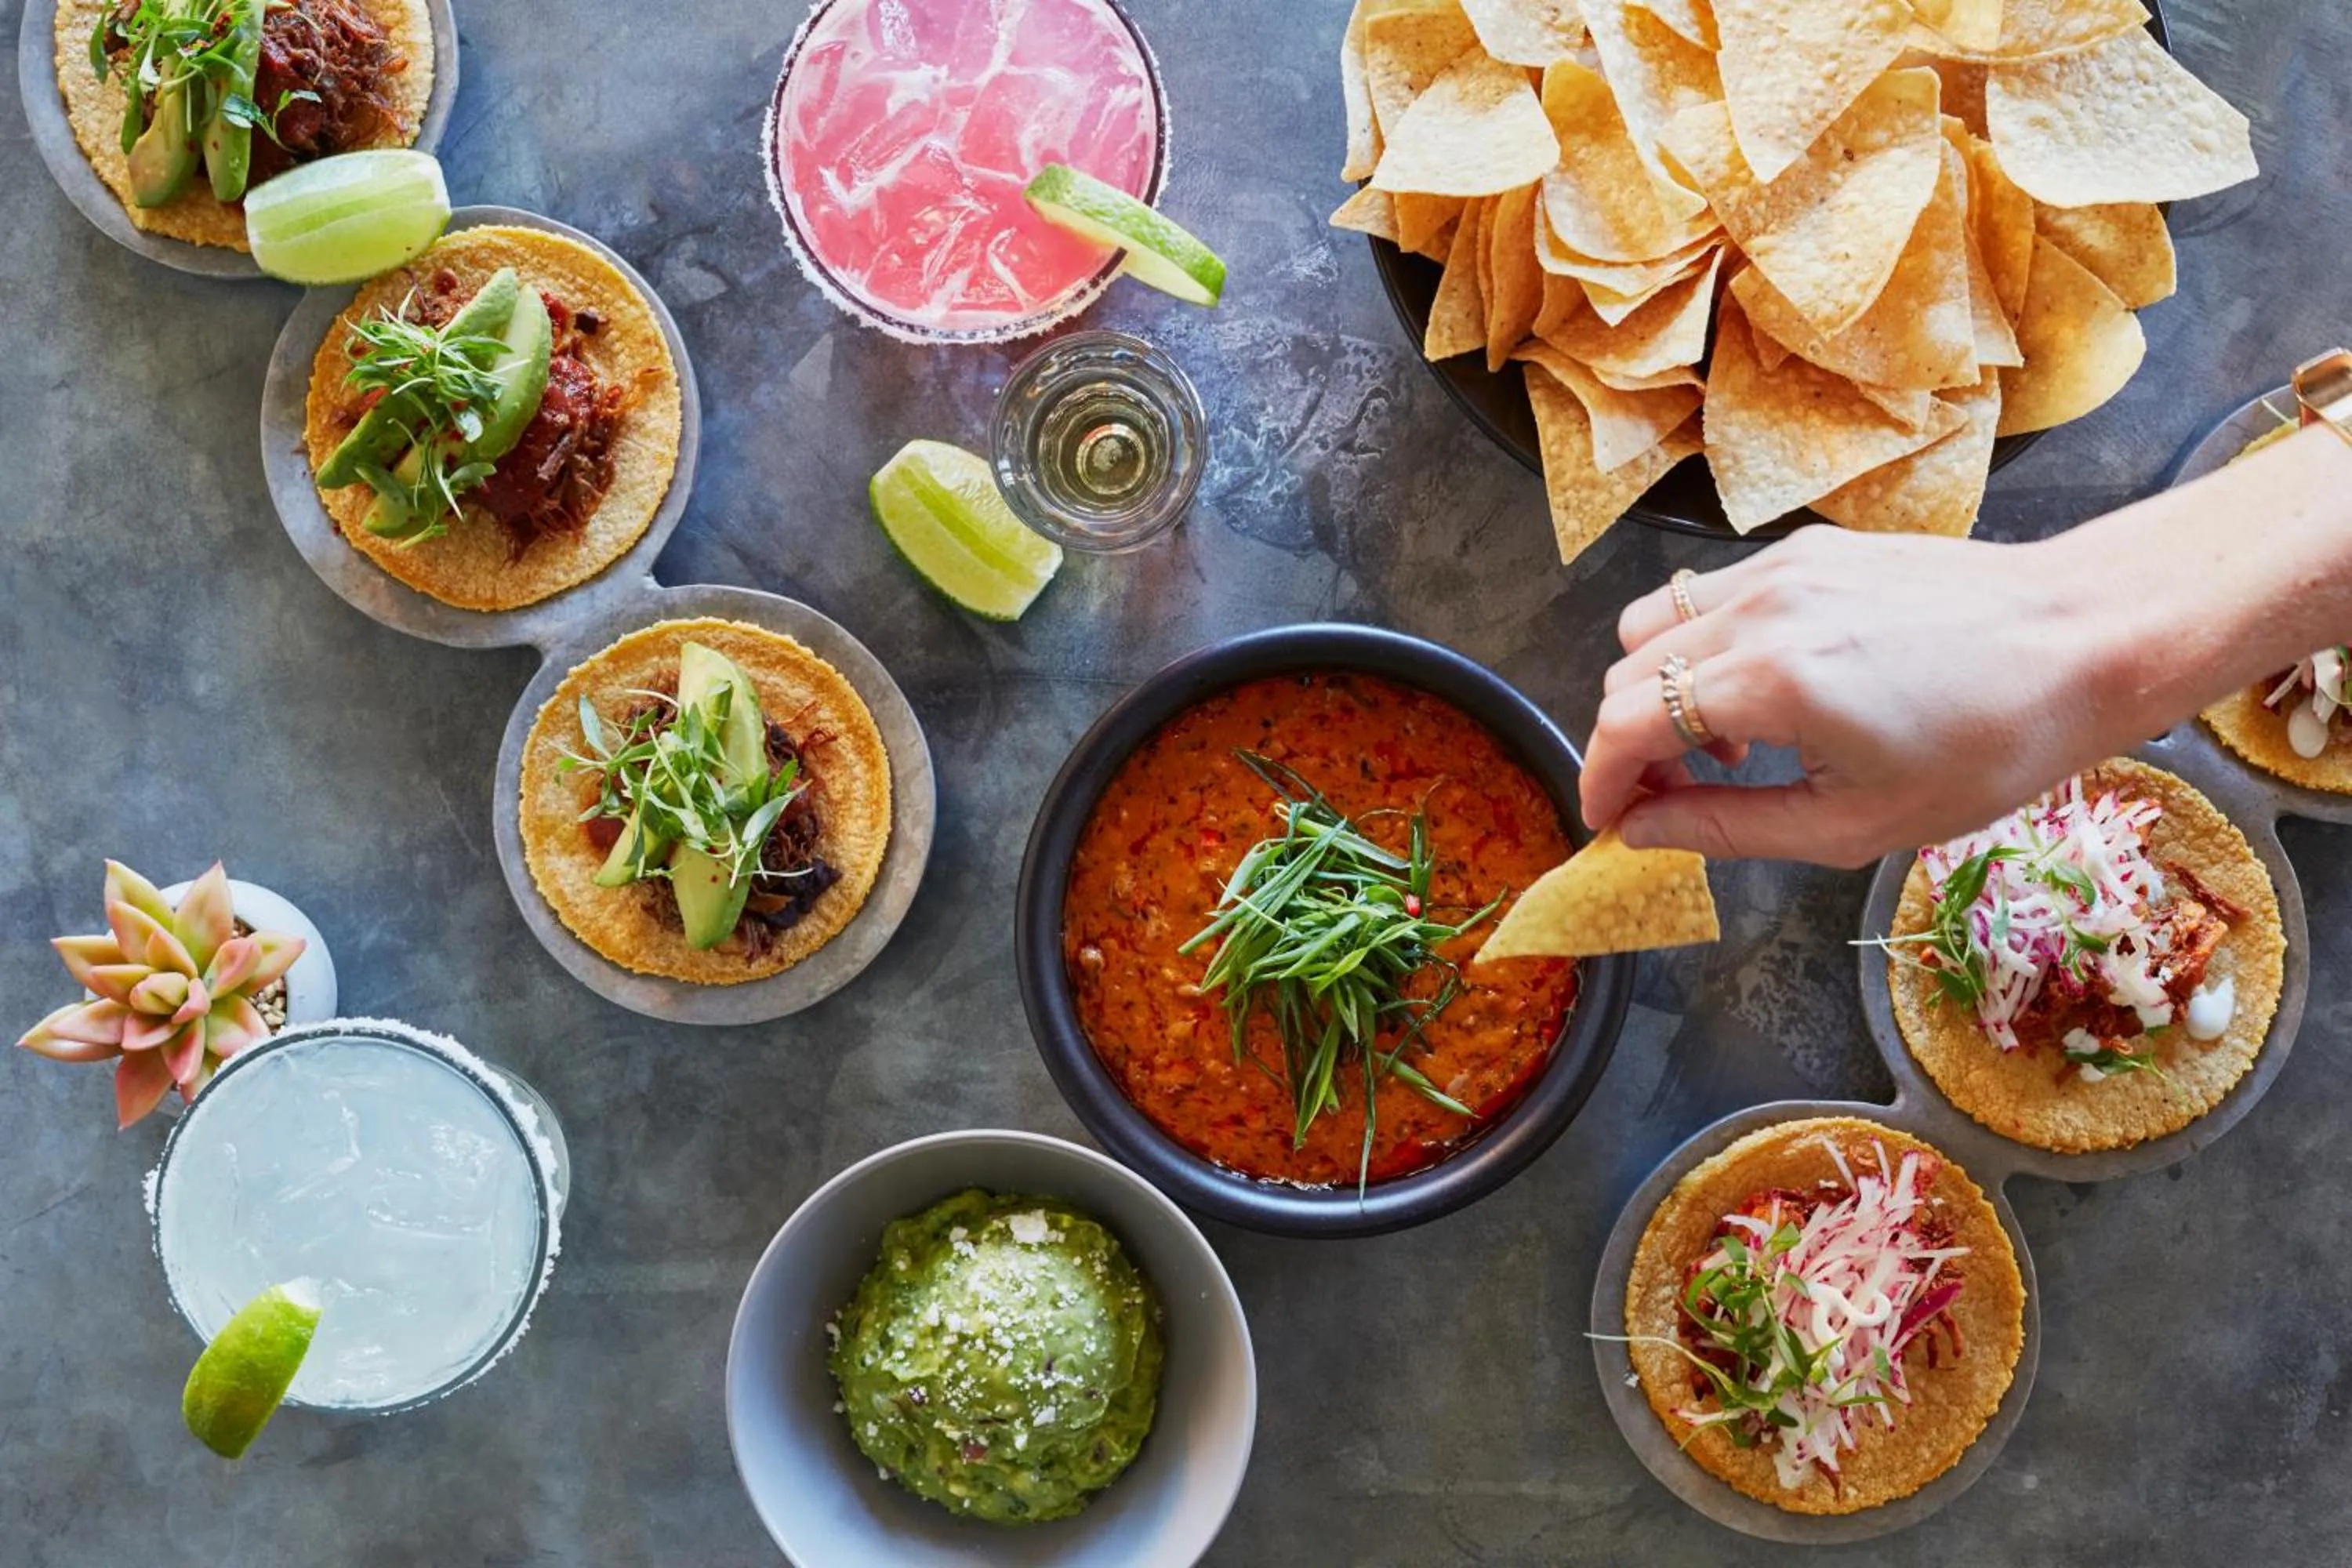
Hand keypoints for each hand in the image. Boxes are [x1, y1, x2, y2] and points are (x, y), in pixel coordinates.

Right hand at [1578, 527, 2139, 867]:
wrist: (2087, 638)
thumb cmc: (1993, 743)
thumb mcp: (1856, 824)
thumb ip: (1729, 827)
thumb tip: (1646, 831)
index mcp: (1770, 679)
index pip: (1626, 724)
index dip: (1600, 781)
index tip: (1606, 823)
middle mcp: (1761, 606)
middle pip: (1630, 672)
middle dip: (1629, 742)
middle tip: (1670, 798)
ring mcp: (1783, 565)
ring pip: (1658, 621)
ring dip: (1661, 688)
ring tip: (1725, 742)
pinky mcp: (1812, 547)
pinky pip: (1715, 594)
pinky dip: (1708, 646)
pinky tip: (1773, 692)